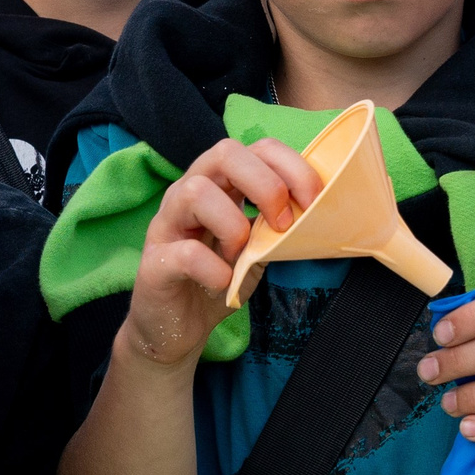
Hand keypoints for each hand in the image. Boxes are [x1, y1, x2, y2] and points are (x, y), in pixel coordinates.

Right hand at [120, 136, 321, 370]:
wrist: (179, 325)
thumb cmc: (219, 279)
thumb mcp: (258, 247)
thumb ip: (277, 225)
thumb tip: (320, 214)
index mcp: (219, 184)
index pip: (257, 148)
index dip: (291, 167)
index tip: (314, 202)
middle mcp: (189, 192)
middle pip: (225, 153)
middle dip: (265, 185)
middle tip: (281, 225)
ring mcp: (167, 224)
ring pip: (196, 192)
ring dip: (233, 226)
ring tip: (241, 255)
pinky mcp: (154, 261)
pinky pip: (185, 253)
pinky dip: (213, 269)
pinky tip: (221, 283)